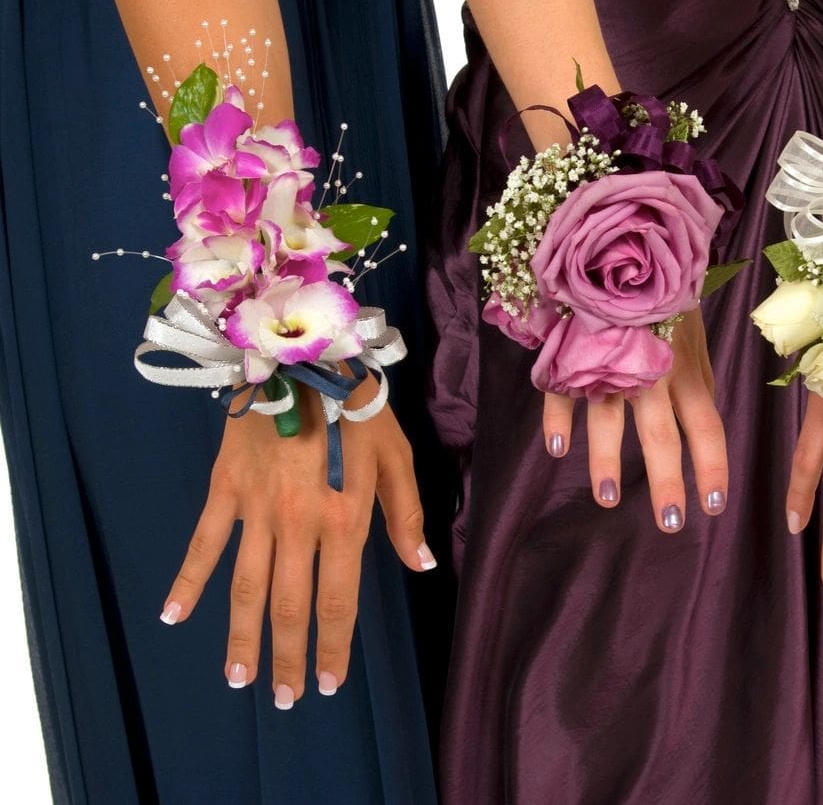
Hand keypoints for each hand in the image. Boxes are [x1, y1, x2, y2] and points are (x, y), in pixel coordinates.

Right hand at [158, 377, 433, 708]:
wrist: (303, 352)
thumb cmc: (361, 406)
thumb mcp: (397, 457)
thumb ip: (407, 515)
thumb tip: (421, 566)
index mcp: (345, 519)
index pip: (337, 599)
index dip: (332, 645)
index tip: (327, 682)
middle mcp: (299, 523)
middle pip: (290, 605)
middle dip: (287, 657)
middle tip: (281, 698)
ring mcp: (257, 508)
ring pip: (246, 587)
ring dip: (241, 636)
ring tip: (238, 678)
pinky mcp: (225, 487)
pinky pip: (203, 542)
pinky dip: (187, 581)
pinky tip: (172, 617)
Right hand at [542, 310, 728, 530]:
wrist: (622, 235)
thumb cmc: (662, 288)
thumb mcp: (690, 330)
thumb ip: (694, 374)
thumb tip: (704, 419)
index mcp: (686, 366)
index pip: (707, 425)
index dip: (712, 467)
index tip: (714, 506)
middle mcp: (652, 367)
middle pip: (662, 433)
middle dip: (666, 481)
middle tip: (670, 523)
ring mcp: (610, 357)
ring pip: (609, 417)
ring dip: (606, 460)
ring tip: (607, 500)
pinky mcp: (573, 345)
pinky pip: (563, 386)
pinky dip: (558, 418)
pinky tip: (556, 448)